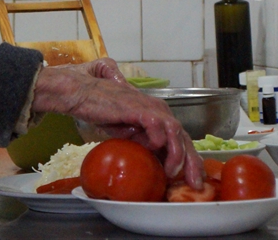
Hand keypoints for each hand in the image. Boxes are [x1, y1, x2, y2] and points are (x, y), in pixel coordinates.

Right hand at [30, 59, 202, 188]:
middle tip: (195, 183)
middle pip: (184, 137)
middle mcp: (159, 110)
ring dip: (177, 154)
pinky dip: (159, 137)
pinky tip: (156, 148)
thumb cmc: (102, 111)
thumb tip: (156, 161)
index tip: (194, 181)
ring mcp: (150, 107)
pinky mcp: (137, 107)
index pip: (182, 140)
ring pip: (175, 131)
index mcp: (159, 116)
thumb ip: (143, 143)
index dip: (190, 161)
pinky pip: (155, 123)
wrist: (82, 94)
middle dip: (191, 163)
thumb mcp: (127, 133)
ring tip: (172, 172)